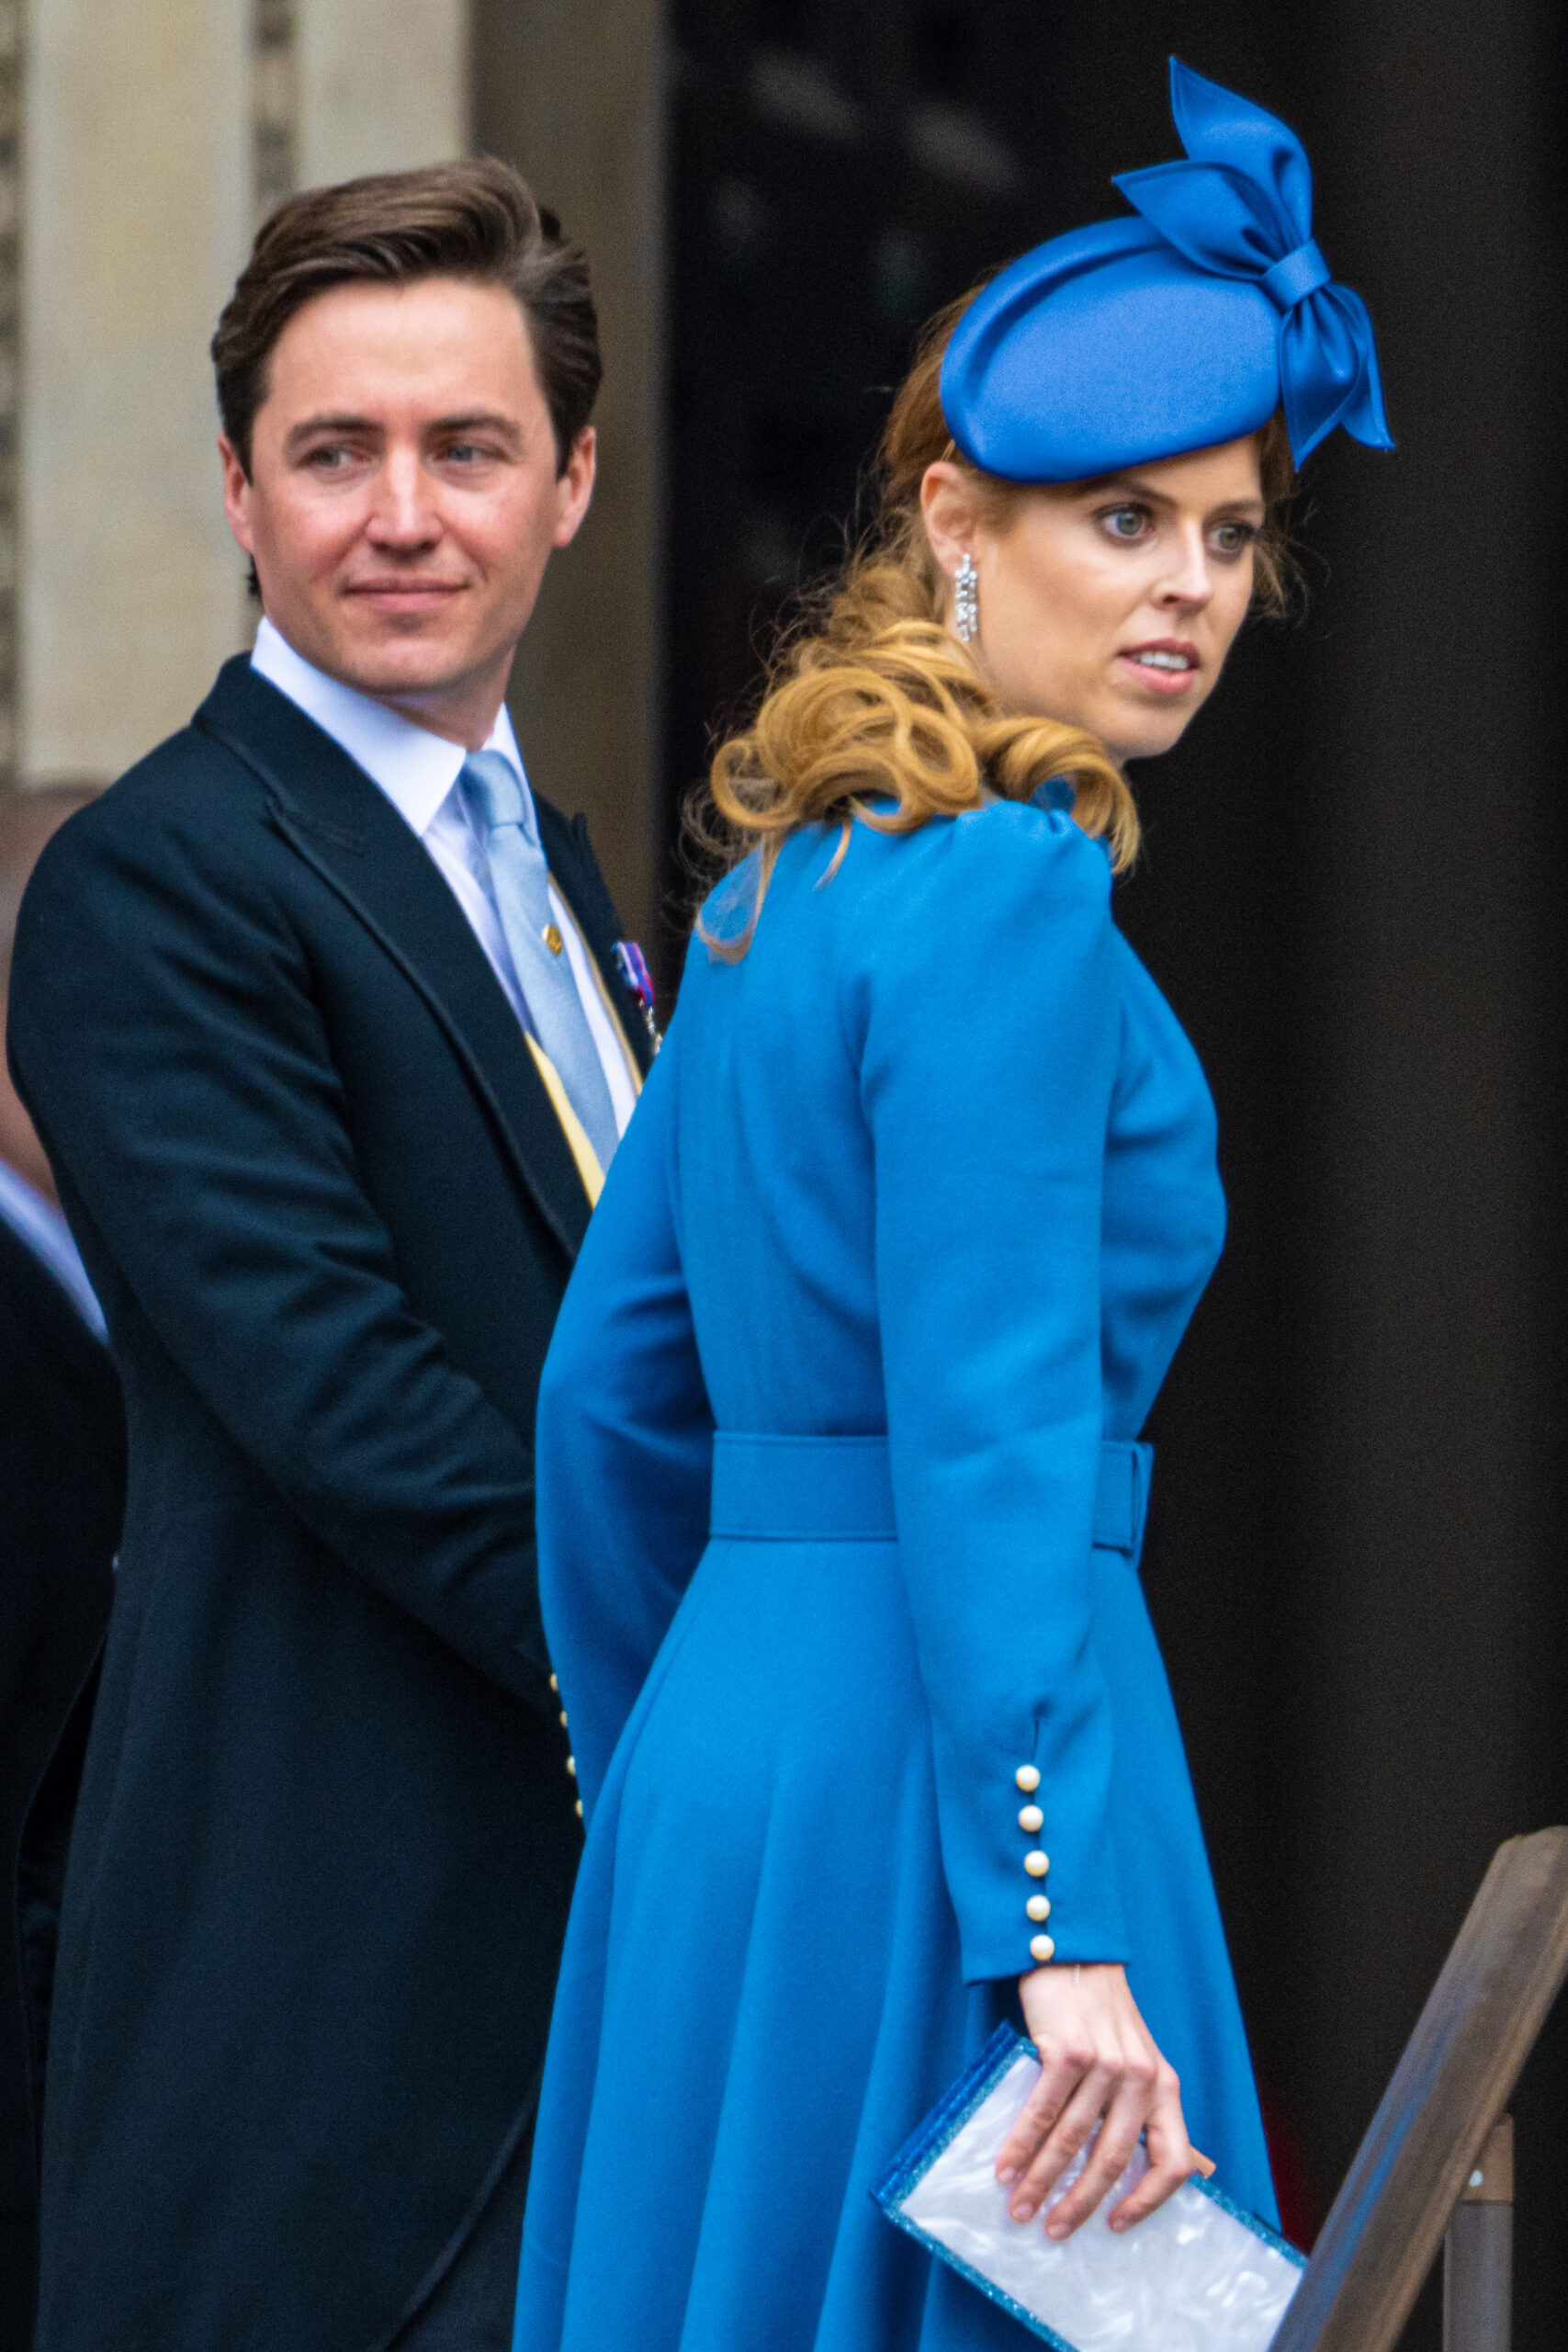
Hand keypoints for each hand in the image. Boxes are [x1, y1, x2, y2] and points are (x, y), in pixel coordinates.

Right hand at [995, 1961, 1196, 2236]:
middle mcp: (1142, 2079)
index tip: (1117, 2225)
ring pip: (1073, 2141)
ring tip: (1020, 2206)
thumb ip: (1141, 2107)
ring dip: (1042, 2181)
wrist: (1074, 1952)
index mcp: (1165, 2087)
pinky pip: (1042, 2111)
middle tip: (1054, 2229)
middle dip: (1080, 2203)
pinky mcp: (1069, 2051)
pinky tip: (1006, 2167)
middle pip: (1113, 2160)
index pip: (1173, 2162)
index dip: (1148, 2202)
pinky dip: (1021, 2145)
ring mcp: (1105, 2064)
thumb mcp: (1138, 2058)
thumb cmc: (1101, 2012)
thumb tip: (1152, 2166)